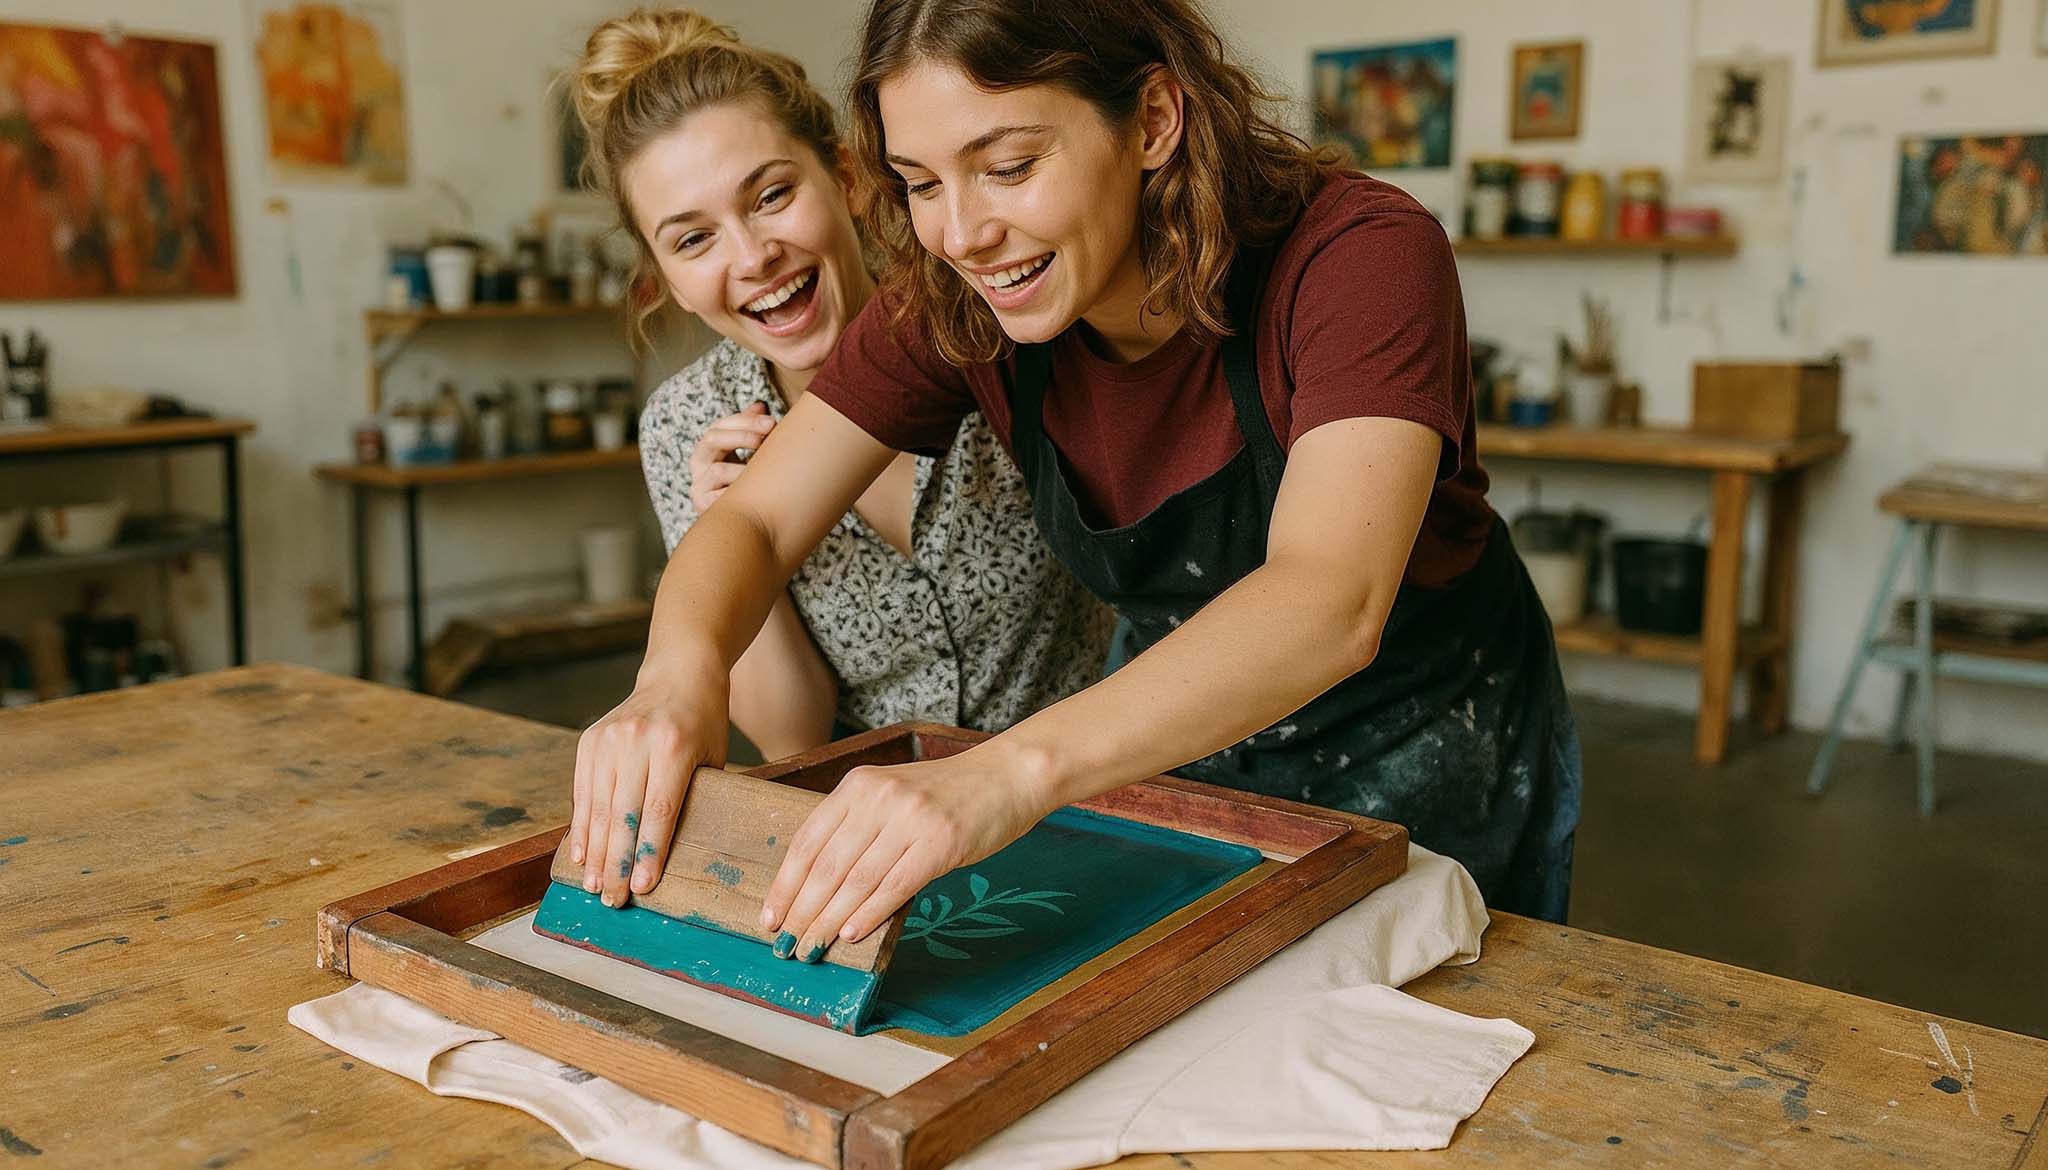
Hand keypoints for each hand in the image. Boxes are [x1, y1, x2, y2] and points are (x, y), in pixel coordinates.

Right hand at [571, 665, 729, 907]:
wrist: (678, 674)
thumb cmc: (704, 723)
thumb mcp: (713, 757)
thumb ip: (693, 798)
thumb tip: (672, 856)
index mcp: (674, 745)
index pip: (659, 808)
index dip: (649, 851)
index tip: (643, 887)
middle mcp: (636, 740)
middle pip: (623, 813)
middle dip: (617, 862)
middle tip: (613, 900)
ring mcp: (608, 738)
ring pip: (598, 807)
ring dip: (594, 852)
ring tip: (593, 886)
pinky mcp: (590, 740)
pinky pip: (582, 791)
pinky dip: (581, 827)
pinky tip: (581, 855)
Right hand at [689, 402, 775, 513]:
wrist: (733, 519)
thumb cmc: (742, 479)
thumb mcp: (745, 453)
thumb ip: (749, 429)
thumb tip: (760, 405)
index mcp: (708, 447)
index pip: (720, 425)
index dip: (745, 421)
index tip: (771, 422)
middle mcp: (698, 463)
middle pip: (712, 439)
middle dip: (742, 435)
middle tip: (767, 436)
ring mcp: (698, 485)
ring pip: (718, 470)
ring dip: (745, 468)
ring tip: (765, 470)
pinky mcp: (702, 506)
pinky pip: (721, 497)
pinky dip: (739, 493)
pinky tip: (757, 492)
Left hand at [758, 748, 1053, 961]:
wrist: (1008, 777)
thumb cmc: (949, 794)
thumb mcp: (893, 795)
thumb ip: (859, 828)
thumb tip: (820, 889)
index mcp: (859, 785)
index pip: (808, 841)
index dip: (786, 884)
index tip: (770, 918)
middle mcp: (880, 798)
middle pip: (827, 866)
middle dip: (802, 912)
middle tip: (787, 945)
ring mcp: (910, 819)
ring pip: (856, 881)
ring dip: (829, 922)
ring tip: (812, 948)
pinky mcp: (941, 843)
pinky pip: (895, 886)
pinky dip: (869, 915)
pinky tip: (851, 935)